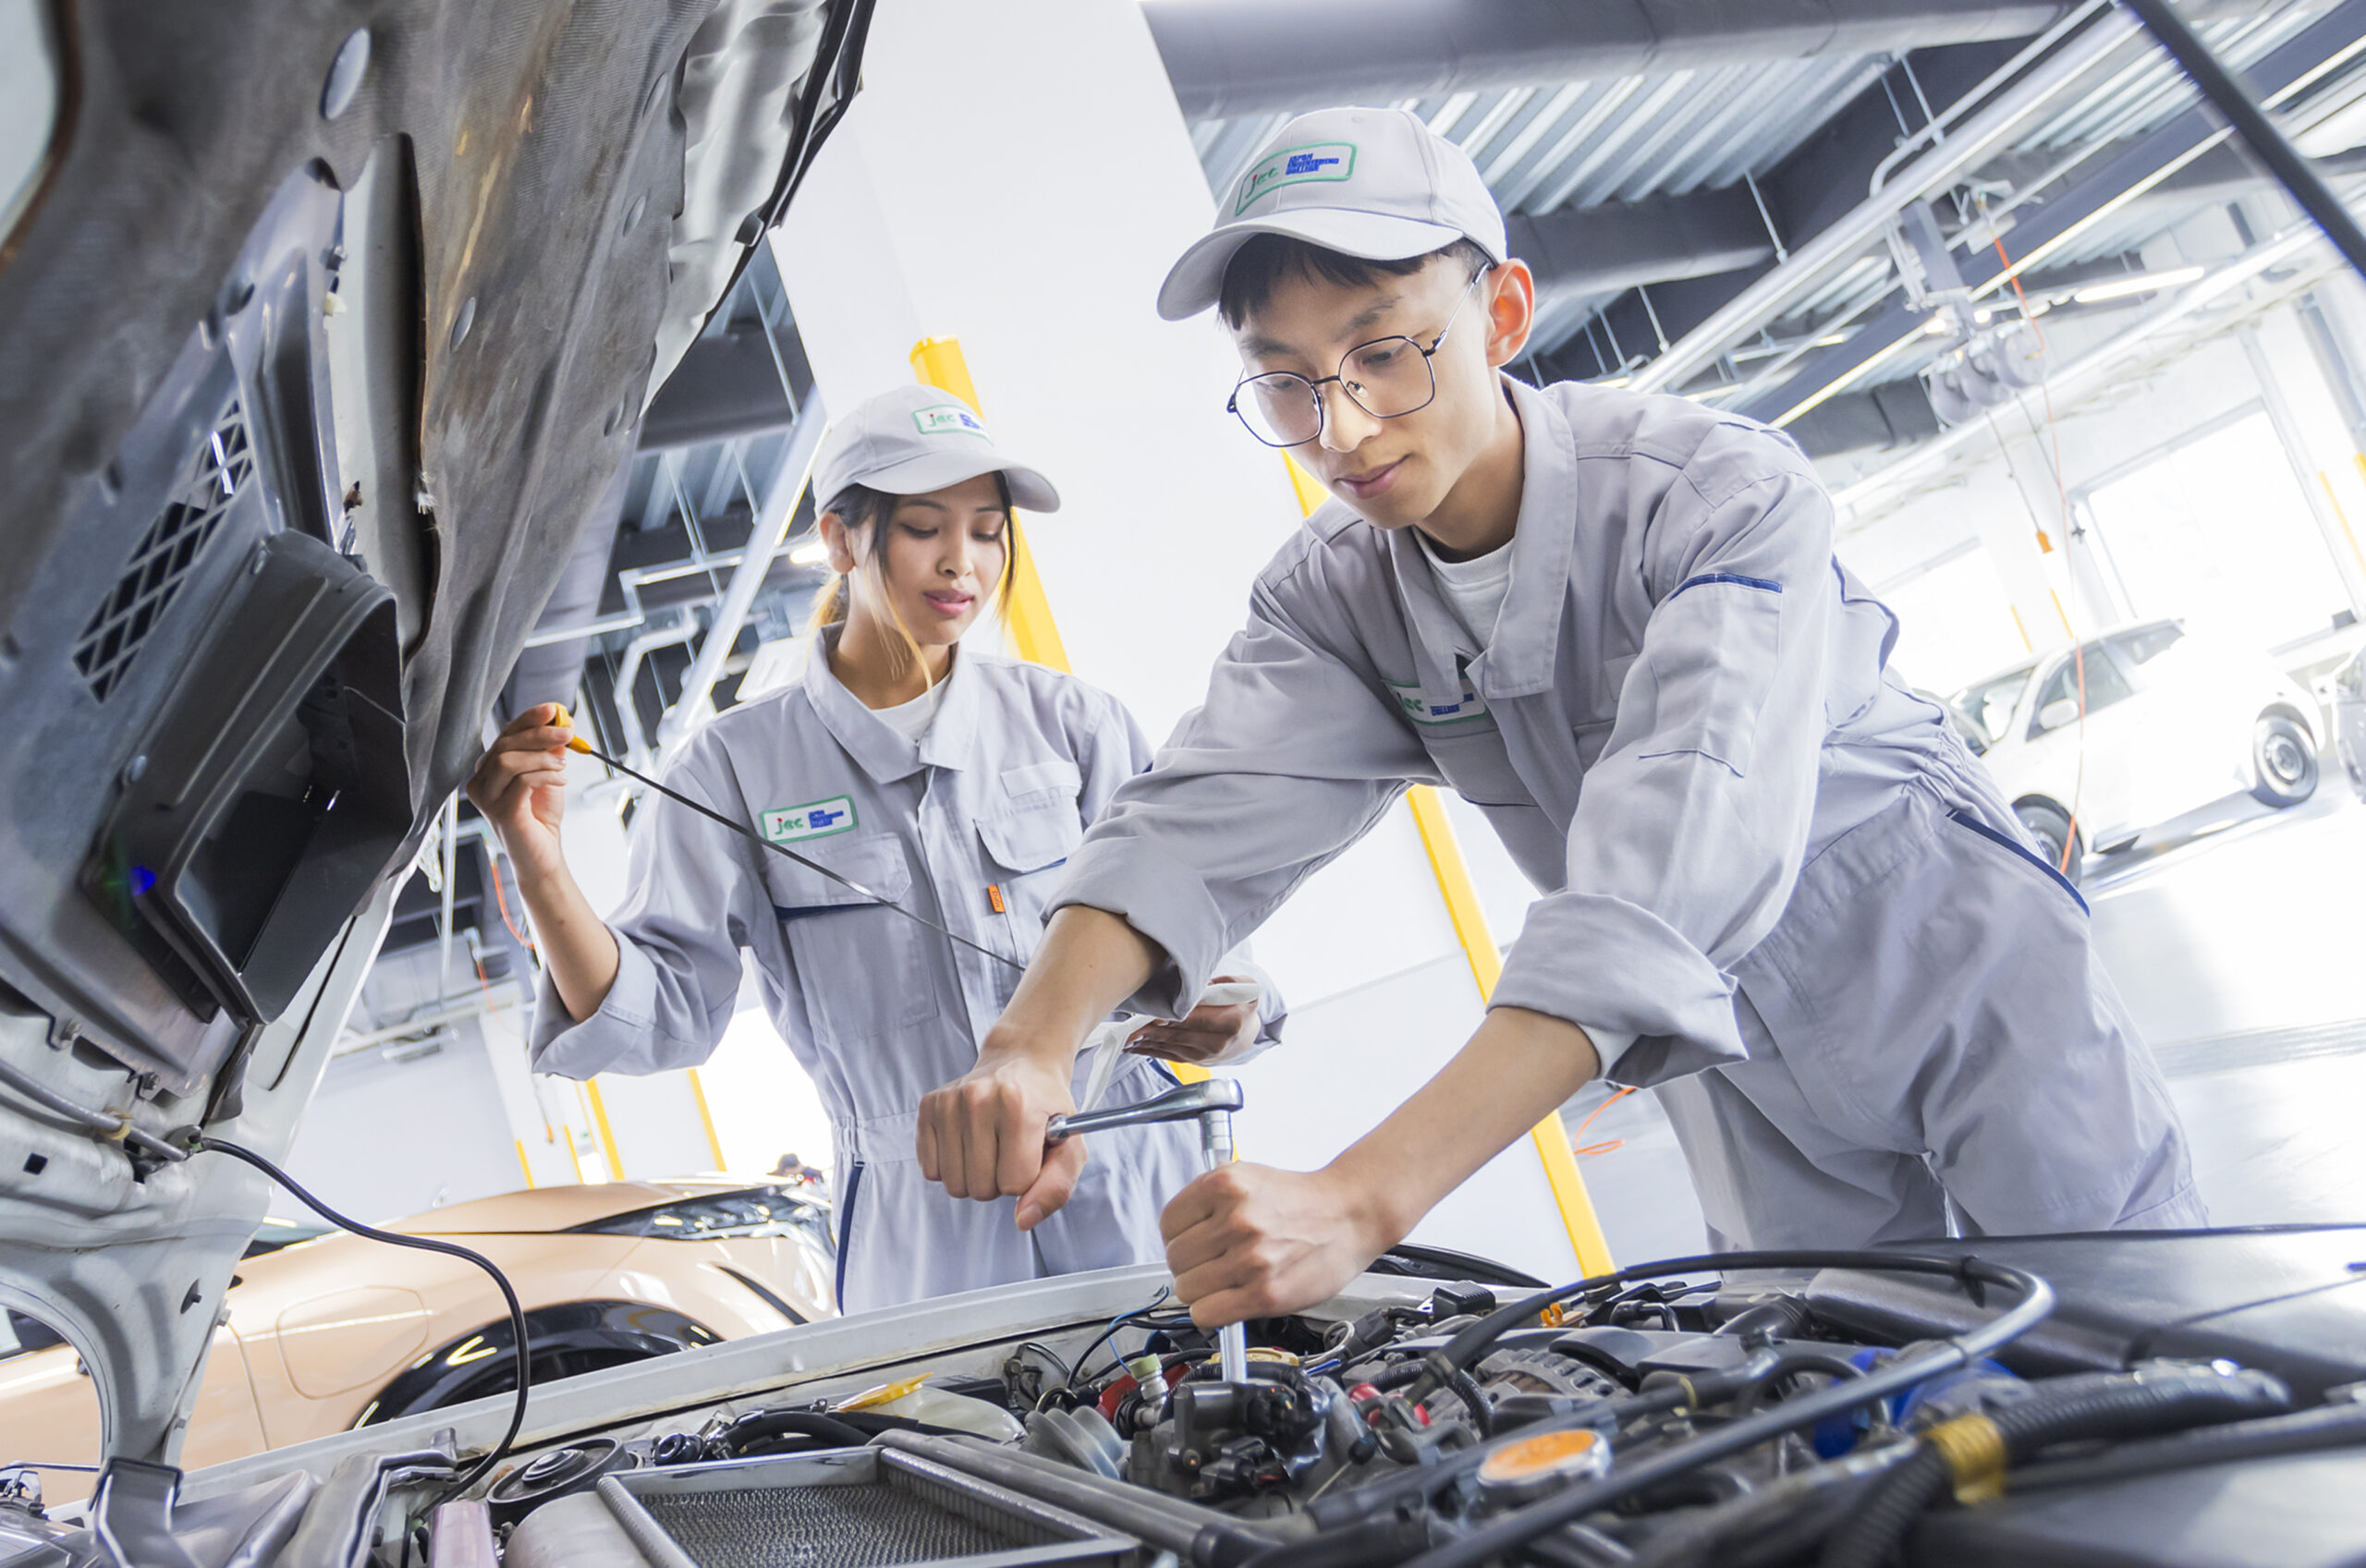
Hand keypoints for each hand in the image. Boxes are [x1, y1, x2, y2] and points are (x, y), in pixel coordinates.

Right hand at [465, 703, 574, 874]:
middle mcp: (481, 781)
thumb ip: (550, 749)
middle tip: (567, 733)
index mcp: (489, 769)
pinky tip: (560, 779)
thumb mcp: (548, 774)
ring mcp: (486, 798)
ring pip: (508, 760)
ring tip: (562, 764)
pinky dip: (545, 775)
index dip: (528, 719)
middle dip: (539, 734)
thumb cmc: (541, 816)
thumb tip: (562, 720)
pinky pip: (521, 781)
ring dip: (541, 756)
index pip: (505, 735)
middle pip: (505, 745)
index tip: (552, 709)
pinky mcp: (499, 812)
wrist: (542, 854)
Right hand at [915, 1050, 1085, 1231]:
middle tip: (1009, 1151)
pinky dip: (950, 1167)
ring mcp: (950, 1101)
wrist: (1022, 1063)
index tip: (1031, 1154)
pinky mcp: (929, 1106)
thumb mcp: (1069, 1146)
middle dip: (999, 1180)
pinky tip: (967, 1142)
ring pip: (954, 1184)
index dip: (1026, 1177)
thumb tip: (1023, 1220)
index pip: (1014, 1184)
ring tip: (990, 1146)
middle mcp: (979, 1098)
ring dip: (974, 1176)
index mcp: (1019, 1107)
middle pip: (981, 1188)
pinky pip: (931, 1170)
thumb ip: (1056, 1187)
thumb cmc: (1047, 1107)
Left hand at [1125, 973, 1259, 1065]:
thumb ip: (1225, 982)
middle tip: (1128, 1026)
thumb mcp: (1245, 986)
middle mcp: (1217, 1043)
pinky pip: (1168, 1055)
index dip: (1171, 1018)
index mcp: (1231, 1022)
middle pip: (1178, 1034)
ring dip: (1146, 1041)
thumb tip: (1200, 986)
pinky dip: (1149, 1050)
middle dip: (1151, 1030)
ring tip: (1125, 1035)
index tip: (1151, 1016)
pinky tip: (1133, 1045)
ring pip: (1169, 1046)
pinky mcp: (1193, 1061)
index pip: (1195, 1018)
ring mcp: (1204, 1055)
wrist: (1248, 1032)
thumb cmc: (1242, 1003)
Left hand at [1161, 1162, 1393, 1328]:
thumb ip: (1210, 1201)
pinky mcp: (1264, 1293)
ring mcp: (1250, 1258)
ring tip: (1227, 1280)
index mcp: (1225, 1184)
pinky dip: (1212, 1312)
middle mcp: (1235, 1219)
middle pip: (1175, 1259)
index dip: (1177, 1236)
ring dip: (1202, 1290)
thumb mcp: (1249, 1178)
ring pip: (1187, 1289)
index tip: (1190, 1242)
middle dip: (1190, 1264)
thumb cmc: (1303, 1199)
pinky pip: (1207, 1314)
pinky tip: (1229, 1300)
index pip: (1168, 1223)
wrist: (1352, 1213)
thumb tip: (1176, 1233)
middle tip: (1214, 1262)